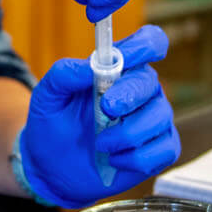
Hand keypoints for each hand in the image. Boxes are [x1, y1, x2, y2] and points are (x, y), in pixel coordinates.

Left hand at [16, 26, 179, 207]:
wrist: (52, 168)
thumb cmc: (53, 125)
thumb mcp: (48, 97)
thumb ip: (64, 74)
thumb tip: (89, 66)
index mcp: (120, 68)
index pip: (148, 42)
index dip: (146, 44)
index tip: (127, 59)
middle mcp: (143, 90)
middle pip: (150, 82)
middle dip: (127, 96)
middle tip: (106, 109)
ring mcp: (155, 119)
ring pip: (158, 119)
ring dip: (126, 135)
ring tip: (101, 144)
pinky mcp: (161, 149)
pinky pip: (164, 150)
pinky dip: (136, 159)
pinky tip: (115, 160)